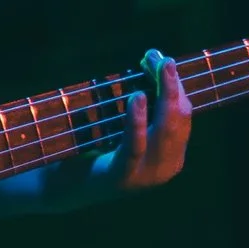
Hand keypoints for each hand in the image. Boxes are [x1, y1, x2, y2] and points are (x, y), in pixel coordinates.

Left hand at [90, 49, 191, 191]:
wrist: (65, 187)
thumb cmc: (95, 149)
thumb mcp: (123, 125)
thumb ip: (140, 103)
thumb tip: (151, 61)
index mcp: (171, 156)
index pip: (183, 117)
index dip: (177, 87)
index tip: (165, 61)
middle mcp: (165, 168)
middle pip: (179, 122)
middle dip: (174, 88)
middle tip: (166, 60)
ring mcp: (146, 176)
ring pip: (165, 132)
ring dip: (164, 97)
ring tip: (160, 70)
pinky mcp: (122, 177)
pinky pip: (135, 146)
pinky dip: (138, 121)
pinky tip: (137, 97)